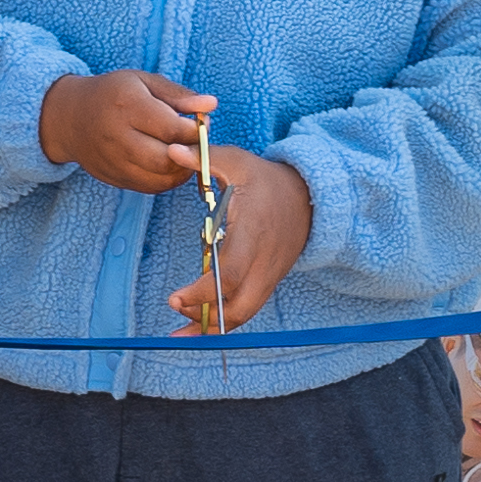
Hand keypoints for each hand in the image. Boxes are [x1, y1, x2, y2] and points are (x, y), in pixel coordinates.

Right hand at [39, 69, 215, 191]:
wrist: (70, 118)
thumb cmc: (113, 94)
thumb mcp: (145, 82)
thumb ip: (179, 95)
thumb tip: (211, 105)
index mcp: (128, 105)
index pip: (172, 129)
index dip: (195, 131)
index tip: (200, 124)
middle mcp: (117, 136)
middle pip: (166, 158)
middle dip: (190, 153)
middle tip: (195, 143)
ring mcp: (113, 161)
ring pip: (160, 178)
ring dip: (181, 169)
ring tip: (184, 153)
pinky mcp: (113, 178)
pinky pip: (149, 187)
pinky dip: (166, 180)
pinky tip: (169, 165)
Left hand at [173, 148, 313, 332]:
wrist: (308, 195)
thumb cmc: (266, 179)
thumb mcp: (237, 162)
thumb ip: (204, 158)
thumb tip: (172, 151)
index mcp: (252, 233)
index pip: (228, 275)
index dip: (201, 293)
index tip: (174, 297)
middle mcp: (263, 261)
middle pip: (239, 306)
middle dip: (206, 318)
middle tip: (175, 310)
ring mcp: (269, 274)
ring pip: (245, 313)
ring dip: (213, 327)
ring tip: (180, 331)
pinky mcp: (270, 281)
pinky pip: (248, 308)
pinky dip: (225, 321)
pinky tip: (200, 325)